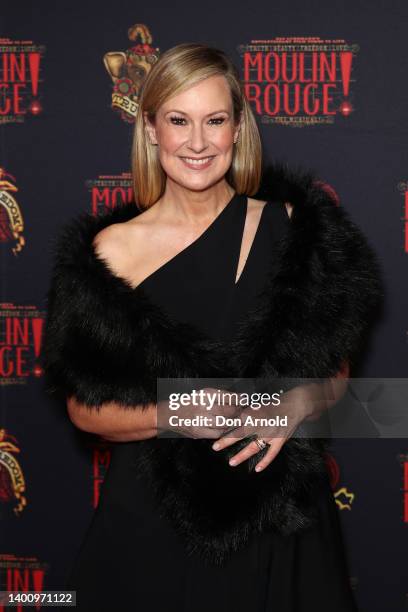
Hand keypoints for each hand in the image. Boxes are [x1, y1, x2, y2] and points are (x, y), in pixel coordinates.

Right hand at [157, 386, 244, 438]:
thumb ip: (219, 396)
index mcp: (204, 394)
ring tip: (239, 420)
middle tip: (244, 411)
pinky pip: (217, 433)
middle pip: (227, 411)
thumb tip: (239, 398)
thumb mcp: (202, 394)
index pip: (227, 396)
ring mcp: (200, 421)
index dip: (239, 399)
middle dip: (238, 412)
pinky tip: (227, 427)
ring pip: (224, 423)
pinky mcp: (198, 432)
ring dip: (233, 422)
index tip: (247, 400)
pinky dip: (224, 431)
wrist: (169, 415)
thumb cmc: (189, 402)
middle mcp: (203, 406)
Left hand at [211, 375, 348, 471]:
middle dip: (227, 441)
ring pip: (254, 446)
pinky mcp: (281, 439)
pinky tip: (258, 470)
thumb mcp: (261, 403)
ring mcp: (271, 433)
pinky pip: (272, 453)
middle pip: (241, 433)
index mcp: (255, 413)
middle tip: (215, 447)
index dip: (225, 427)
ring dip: (242, 455)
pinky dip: (265, 461)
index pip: (237, 421)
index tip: (213, 431)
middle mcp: (262, 423)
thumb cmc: (278, 402)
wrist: (298, 403)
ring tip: (231, 462)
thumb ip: (249, 411)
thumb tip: (235, 416)